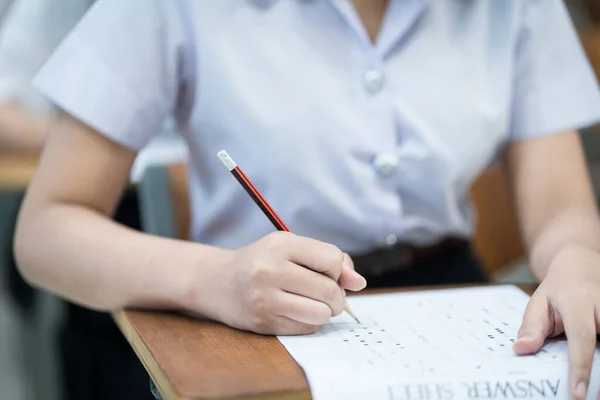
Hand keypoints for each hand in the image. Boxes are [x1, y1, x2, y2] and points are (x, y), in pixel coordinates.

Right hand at [206, 232, 366, 334]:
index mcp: (280, 244)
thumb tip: (359, 283)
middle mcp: (270, 270)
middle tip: (327, 294)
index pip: (332, 260)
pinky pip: (306, 328)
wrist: (219, 282)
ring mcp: (264, 299)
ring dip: (324, 312)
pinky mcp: (263, 322)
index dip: (338, 270)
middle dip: (337, 296)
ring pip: (320, 314)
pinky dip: (309, 322)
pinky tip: (296, 311)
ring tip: (313, 303)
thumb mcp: (292, 247)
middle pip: (329, 290)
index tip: (329, 273)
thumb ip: (330, 259)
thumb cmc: (263, 261)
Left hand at [514, 244, 599, 399]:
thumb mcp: (538, 302)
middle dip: (599, 376)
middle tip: (590, 398)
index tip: (578, 393)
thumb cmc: (557, 290)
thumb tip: (521, 349)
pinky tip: (596, 379)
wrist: (581, 267)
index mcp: (579, 302)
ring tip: (594, 390)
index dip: (580, 367)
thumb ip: (531, 327)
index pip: (581, 337)